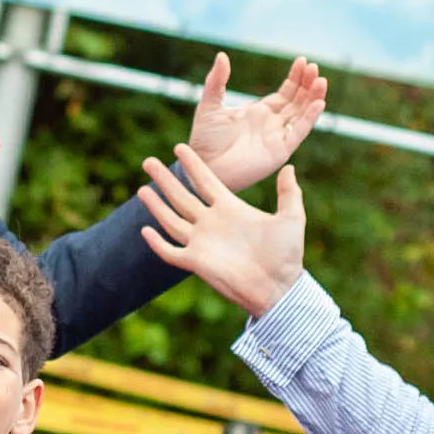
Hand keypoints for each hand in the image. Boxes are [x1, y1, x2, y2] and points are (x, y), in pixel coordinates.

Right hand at [135, 147, 306, 318]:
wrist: (279, 287)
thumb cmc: (287, 255)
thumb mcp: (291, 218)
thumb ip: (289, 193)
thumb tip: (289, 167)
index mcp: (231, 208)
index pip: (205, 181)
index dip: (193, 165)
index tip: (179, 147)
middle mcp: (212, 223)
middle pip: (182, 196)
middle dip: (165, 180)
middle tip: (148, 162)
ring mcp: (202, 243)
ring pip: (172, 220)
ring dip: (157, 206)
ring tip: (142, 189)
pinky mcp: (197, 263)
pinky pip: (171, 252)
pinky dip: (158, 243)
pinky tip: (145, 231)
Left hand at [184, 52, 326, 191]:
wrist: (203, 167)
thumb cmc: (204, 140)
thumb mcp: (210, 104)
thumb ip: (217, 80)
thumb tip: (222, 55)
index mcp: (259, 112)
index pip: (285, 92)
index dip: (295, 77)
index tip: (303, 61)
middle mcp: (272, 124)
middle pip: (298, 101)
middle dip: (307, 84)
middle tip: (314, 67)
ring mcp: (277, 137)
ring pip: (302, 114)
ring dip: (313, 97)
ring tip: (321, 80)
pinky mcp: (280, 151)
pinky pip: (299, 132)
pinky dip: (310, 118)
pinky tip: (318, 103)